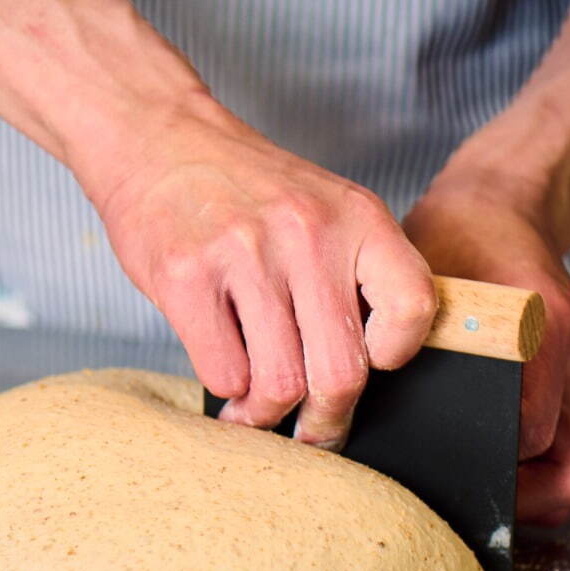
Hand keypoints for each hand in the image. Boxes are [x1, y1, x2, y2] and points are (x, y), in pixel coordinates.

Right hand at [87, 104, 437, 448]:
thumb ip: (353, 273)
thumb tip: (369, 371)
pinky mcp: (187, 276)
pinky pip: (223, 372)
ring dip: (266, 415)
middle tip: (312, 433)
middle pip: (340, 371)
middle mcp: (307, 233)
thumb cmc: (243, 189)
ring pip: (279, 384)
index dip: (396, 355)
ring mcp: (245, 254)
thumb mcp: (322, 207)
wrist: (158, 137)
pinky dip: (226, 391)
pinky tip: (223, 379)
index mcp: (356, 217)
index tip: (371, 367)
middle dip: (326, 421)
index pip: (412, 307)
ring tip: (255, 412)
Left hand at [401, 180, 569, 524]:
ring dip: (542, 488)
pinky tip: (502, 467)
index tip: (447, 481)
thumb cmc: (453, 238)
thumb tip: (362, 410)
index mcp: (539, 326)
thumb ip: (404, 340)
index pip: (530, 437)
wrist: (501, 200)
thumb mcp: (417, 286)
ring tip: (483, 492)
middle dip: (529, 501)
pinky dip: (549, 462)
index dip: (492, 471)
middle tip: (471, 505)